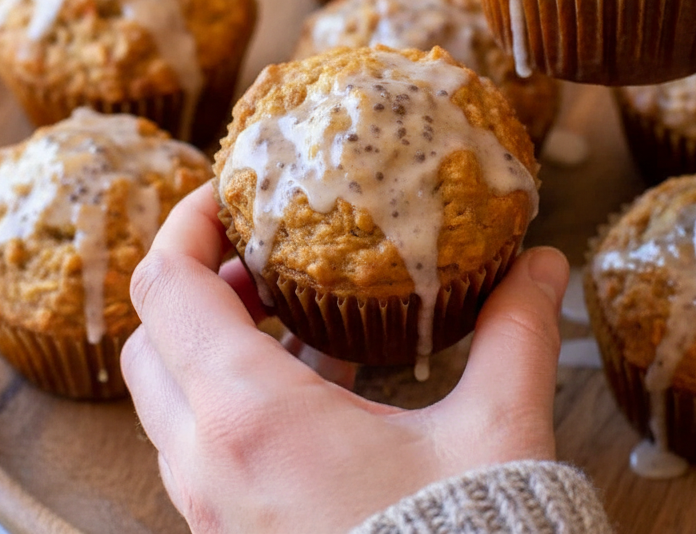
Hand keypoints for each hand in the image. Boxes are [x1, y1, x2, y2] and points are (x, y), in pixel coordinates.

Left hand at [121, 185, 570, 533]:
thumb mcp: (498, 427)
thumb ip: (517, 332)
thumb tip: (543, 265)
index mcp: (253, 417)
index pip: (168, 286)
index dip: (187, 223)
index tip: (231, 193)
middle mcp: (209, 463)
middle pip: (151, 338)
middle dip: (196, 281)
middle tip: (261, 251)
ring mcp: (211, 507)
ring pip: (167, 397)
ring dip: (212, 341)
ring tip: (291, 311)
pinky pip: (200, 446)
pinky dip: (231, 397)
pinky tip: (317, 386)